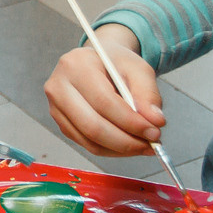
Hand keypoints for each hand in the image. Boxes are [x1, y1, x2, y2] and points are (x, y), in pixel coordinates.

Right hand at [42, 24, 164, 155]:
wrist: (98, 62)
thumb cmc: (117, 64)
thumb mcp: (138, 69)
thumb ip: (149, 94)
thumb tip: (155, 122)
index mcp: (76, 65)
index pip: (103, 102)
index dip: (131, 122)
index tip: (155, 132)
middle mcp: (58, 87)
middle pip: (92, 126)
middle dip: (126, 141)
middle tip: (151, 144)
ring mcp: (56, 107)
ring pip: (90, 141)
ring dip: (121, 149)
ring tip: (143, 145)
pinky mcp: (61, 123)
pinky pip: (87, 145)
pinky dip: (111, 150)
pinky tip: (128, 144)